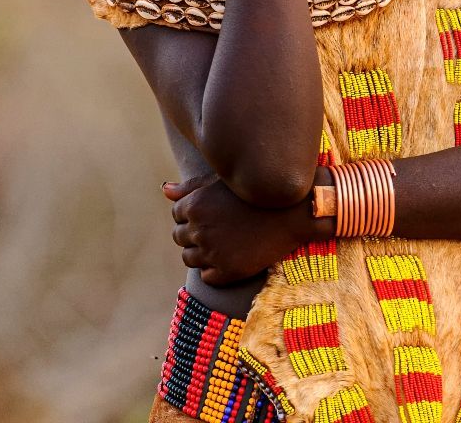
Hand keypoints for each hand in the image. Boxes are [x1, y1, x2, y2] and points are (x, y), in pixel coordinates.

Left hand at [162, 174, 315, 285]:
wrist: (295, 211)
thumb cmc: (258, 191)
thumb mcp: (222, 182)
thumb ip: (190, 188)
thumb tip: (164, 191)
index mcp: (195, 205)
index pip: (177, 214)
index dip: (194, 213)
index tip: (213, 212)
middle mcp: (199, 229)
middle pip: (180, 237)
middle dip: (194, 233)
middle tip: (221, 228)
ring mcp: (213, 252)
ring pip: (190, 258)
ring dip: (201, 252)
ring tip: (226, 242)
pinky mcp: (228, 271)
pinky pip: (207, 277)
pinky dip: (215, 269)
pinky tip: (233, 255)